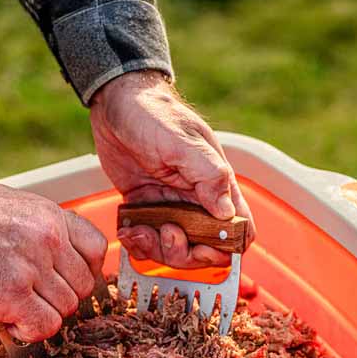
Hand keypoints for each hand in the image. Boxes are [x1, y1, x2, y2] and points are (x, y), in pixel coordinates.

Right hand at [0, 182, 106, 341]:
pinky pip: (44, 326)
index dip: (85, 271)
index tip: (66, 281)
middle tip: (32, 300)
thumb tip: (48, 259)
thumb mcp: (8, 206)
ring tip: (13, 309)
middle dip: (59, 298)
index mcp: (50, 217)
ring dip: (41, 316)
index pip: (96, 249)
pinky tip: (9, 323)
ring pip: (65, 309)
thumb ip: (35, 229)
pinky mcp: (12, 294)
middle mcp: (49, 241)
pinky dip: (30, 332)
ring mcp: (32, 268)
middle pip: (83, 286)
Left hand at [90, 71, 253, 267]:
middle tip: (168, 234)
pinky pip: (148, 240)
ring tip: (139, 232)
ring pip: (175, 250)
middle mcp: (197, 200)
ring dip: (158, 250)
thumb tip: (227, 213)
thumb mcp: (182, 141)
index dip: (229, 246)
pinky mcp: (146, 208)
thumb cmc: (153, 113)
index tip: (206, 245)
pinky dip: (138, 244)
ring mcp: (171, 206)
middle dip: (187, 253)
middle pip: (206, 248)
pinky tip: (128, 230)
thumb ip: (208, 174)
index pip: (240, 227)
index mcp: (217, 183)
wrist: (116, 104)